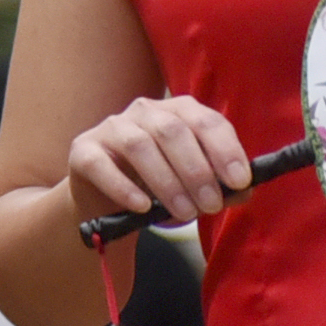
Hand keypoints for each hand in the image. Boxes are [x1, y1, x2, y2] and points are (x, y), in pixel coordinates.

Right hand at [62, 93, 253, 232]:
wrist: (107, 202)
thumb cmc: (159, 187)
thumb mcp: (194, 185)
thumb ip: (221, 186)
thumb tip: (242, 191)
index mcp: (177, 112)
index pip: (206, 121)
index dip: (225, 150)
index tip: (239, 182)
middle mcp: (144, 111)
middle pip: (173, 131)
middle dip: (197, 171)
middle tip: (211, 206)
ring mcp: (111, 128)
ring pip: (140, 145)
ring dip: (166, 182)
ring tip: (184, 214)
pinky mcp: (83, 150)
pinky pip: (102, 164)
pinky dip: (123, 187)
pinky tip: (142, 207)